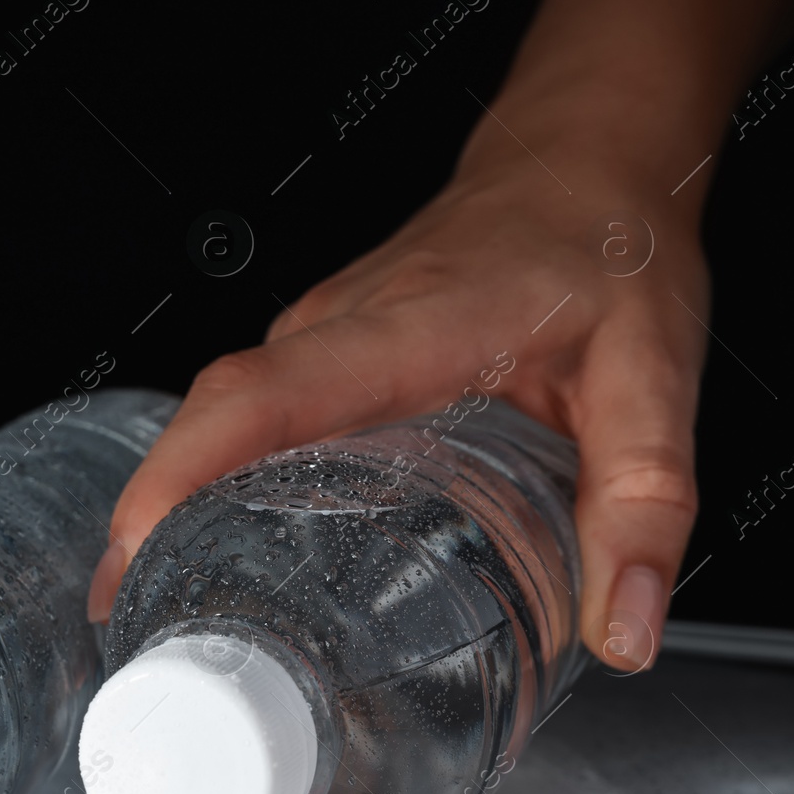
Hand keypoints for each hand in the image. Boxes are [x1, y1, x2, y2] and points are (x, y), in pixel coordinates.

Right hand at [87, 150, 708, 672]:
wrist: (582, 163)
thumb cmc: (605, 249)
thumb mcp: (654, 377)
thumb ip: (643, 502)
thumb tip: (624, 628)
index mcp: (406, 329)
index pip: (263, 396)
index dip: (184, 471)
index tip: (140, 548)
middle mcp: (340, 328)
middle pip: (212, 417)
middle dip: (152, 518)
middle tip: (143, 630)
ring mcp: (320, 334)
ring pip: (217, 415)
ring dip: (171, 504)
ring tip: (164, 612)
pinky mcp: (322, 348)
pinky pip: (244, 413)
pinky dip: (209, 478)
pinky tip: (219, 545)